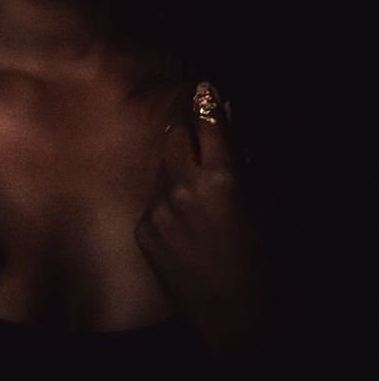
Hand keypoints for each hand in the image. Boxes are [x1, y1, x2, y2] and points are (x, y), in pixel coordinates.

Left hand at [135, 83, 274, 355]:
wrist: (239, 320)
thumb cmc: (264, 262)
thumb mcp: (266, 203)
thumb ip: (243, 161)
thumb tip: (226, 127)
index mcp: (222, 177)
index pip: (208, 121)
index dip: (207, 102)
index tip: (203, 88)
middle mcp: (183, 187)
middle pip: (174, 135)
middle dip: (186, 134)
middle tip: (197, 142)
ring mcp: (158, 209)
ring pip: (160, 166)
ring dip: (174, 169)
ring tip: (194, 194)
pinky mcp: (142, 230)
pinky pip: (152, 200)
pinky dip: (165, 202)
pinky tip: (183, 225)